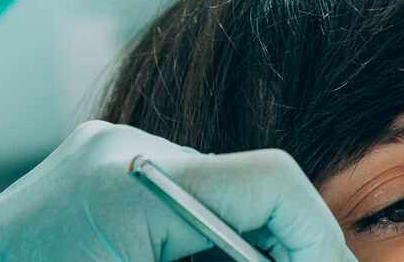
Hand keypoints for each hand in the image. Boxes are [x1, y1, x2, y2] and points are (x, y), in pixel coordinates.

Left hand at [0, 120, 353, 261]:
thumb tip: (304, 261)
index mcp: (128, 181)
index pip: (270, 184)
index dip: (318, 238)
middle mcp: (117, 152)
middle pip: (248, 194)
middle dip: (279, 251)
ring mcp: (98, 160)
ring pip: (214, 203)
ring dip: (238, 251)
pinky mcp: (85, 180)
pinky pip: (171, 207)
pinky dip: (198, 247)